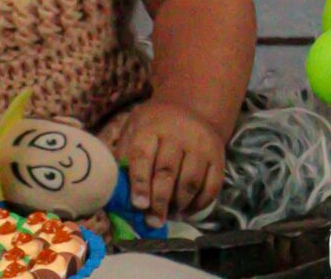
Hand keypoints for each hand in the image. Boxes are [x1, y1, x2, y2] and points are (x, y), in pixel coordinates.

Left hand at [113, 100, 225, 224]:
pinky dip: (200, 203)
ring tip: (169, 216)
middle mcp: (179, 133)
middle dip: (160, 200)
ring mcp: (202, 144)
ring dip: (180, 204)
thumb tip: (113, 197)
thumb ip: (122, 161)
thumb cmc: (150, 130)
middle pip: (168, 171)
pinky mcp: (218, 155)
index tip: (138, 206)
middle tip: (153, 221)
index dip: (140, 183)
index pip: (143, 157)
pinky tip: (186, 211)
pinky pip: (213, 184)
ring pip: (192, 180)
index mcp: (151, 128)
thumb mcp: (131, 134)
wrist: (187, 109)